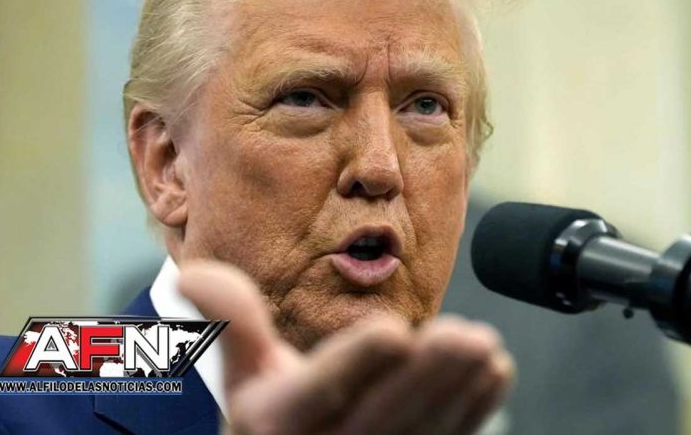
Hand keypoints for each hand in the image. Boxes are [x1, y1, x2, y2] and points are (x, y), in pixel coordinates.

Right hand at [179, 260, 514, 434]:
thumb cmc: (269, 420)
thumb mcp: (243, 376)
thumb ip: (233, 323)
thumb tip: (195, 272)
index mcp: (280, 421)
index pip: (319, 391)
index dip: (356, 362)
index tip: (393, 330)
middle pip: (382, 415)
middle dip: (426, 376)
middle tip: (467, 337)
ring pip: (420, 432)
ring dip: (458, 392)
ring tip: (486, 348)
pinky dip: (473, 412)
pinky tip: (495, 373)